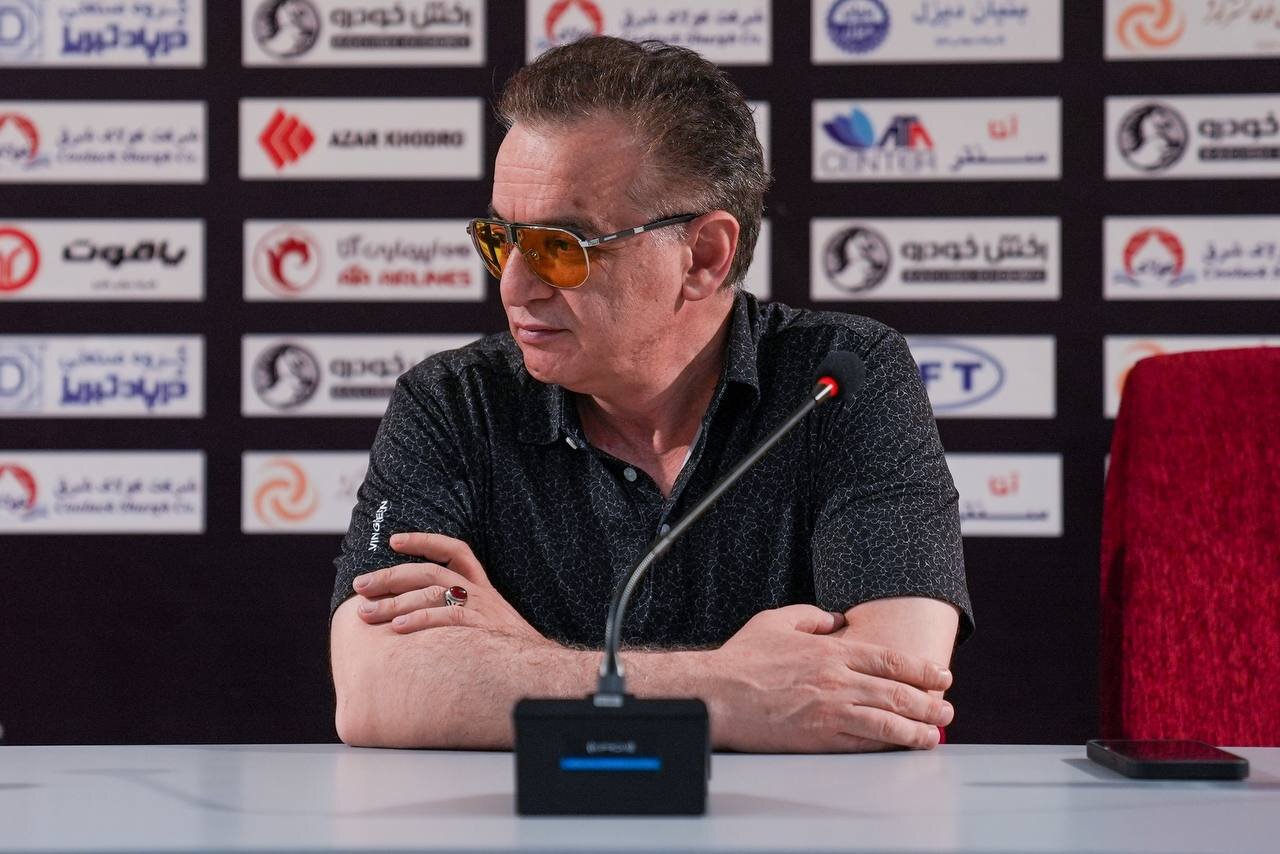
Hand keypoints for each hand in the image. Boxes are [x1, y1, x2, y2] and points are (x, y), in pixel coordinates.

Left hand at [353, 532, 544, 640]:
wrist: (541, 668)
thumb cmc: (506, 648)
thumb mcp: (487, 621)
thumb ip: (458, 612)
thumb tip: (415, 616)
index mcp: (480, 586)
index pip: (455, 550)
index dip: (424, 541)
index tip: (394, 540)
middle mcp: (479, 591)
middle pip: (430, 572)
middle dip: (391, 576)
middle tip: (361, 586)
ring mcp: (482, 608)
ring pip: (433, 593)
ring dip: (395, 601)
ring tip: (368, 613)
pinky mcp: (482, 628)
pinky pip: (447, 617)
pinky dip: (421, 619)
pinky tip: (399, 627)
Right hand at [708, 605, 953, 752]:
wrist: (716, 694)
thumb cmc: (741, 659)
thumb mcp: (776, 621)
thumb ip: (810, 616)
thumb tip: (833, 619)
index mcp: (830, 650)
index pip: (889, 660)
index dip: (921, 669)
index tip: (940, 676)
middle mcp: (837, 679)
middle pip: (898, 691)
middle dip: (930, 701)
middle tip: (947, 708)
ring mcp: (830, 710)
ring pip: (888, 719)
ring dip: (918, 727)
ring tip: (935, 732)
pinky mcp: (819, 736)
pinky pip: (864, 741)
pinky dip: (889, 743)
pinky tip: (902, 745)